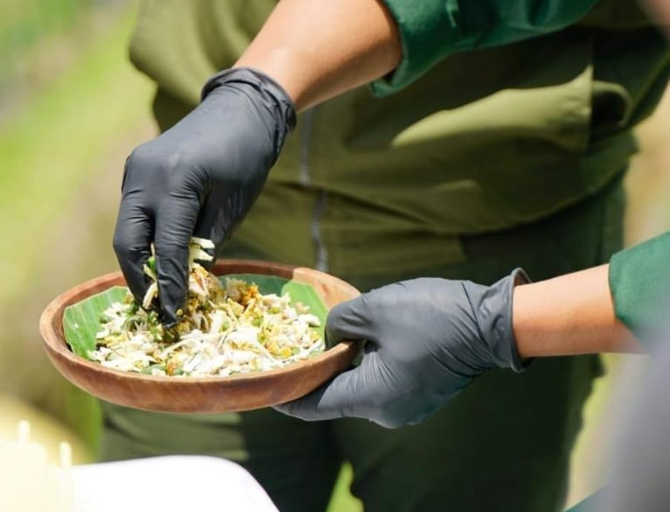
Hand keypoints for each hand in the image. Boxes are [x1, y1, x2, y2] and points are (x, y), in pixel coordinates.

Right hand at [113, 68, 294, 323]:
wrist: (240, 110)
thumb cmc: (246, 158)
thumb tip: (187, 283)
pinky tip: (158, 259)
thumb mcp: (233, 207)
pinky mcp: (135, 169)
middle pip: (128, 242)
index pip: (167, 248)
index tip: (173, 315)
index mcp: (176, 181)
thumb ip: (206, 244)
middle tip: (155, 309)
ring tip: (156, 291)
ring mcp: (135, 170)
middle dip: (139, 280)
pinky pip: (133, 213)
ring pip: (126, 230)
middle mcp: (145, 175)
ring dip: (139, 262)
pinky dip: (143, 239)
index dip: (170, 286)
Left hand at [276, 269, 528, 427]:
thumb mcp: (375, 308)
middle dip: (315, 372)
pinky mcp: (420, 396)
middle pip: (336, 396)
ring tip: (323, 339)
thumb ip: (339, 322)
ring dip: (342, 366)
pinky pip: (381, 384)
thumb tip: (328, 334)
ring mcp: (406, 407)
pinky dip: (365, 366)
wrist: (494, 324)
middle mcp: (386, 412)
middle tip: (293, 348)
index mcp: (371, 397)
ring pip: (359, 388)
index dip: (286, 392)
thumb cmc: (432, 315)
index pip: (314, 404)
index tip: (266, 381)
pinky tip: (359, 341)